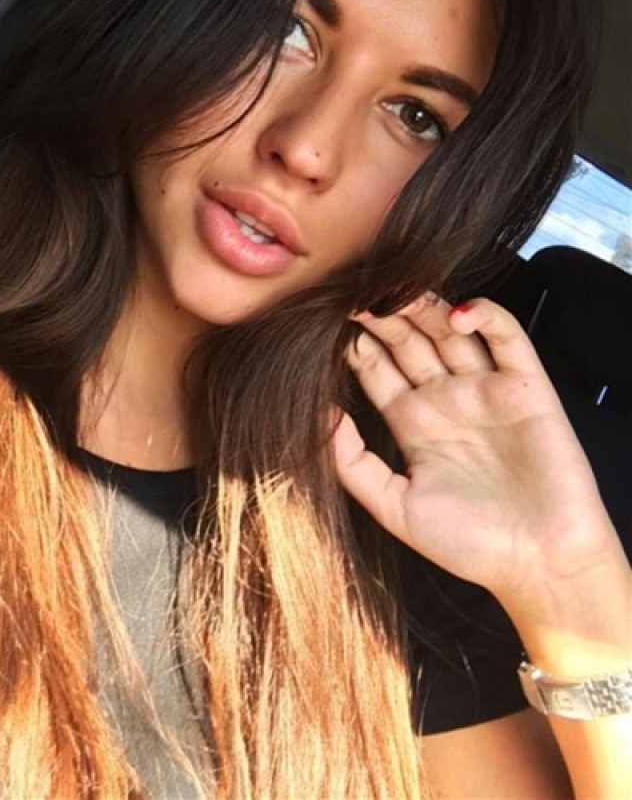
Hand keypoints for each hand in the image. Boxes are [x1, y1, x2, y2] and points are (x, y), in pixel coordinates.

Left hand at [334, 295, 619, 609]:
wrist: (540, 566)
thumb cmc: (469, 543)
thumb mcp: (393, 505)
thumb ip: (351, 461)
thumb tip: (318, 415)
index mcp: (413, 422)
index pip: (376, 368)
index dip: (354, 344)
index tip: (326, 321)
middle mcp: (445, 399)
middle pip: (408, 341)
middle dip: (382, 317)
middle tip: (355, 293)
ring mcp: (485, 390)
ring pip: (450, 331)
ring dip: (425, 307)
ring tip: (396, 292)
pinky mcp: (525, 388)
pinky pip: (507, 338)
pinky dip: (485, 317)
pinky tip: (458, 314)